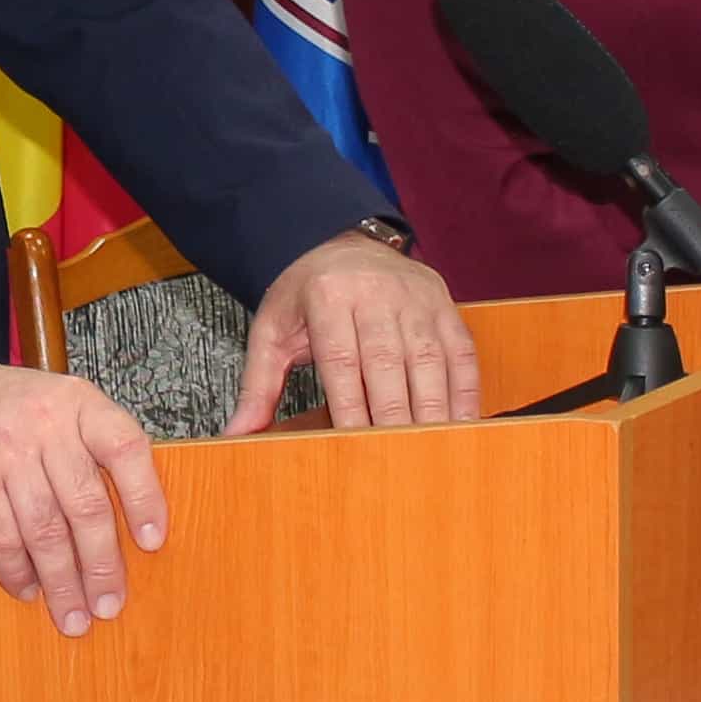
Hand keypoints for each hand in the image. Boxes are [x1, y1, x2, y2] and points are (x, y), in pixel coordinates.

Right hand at [0, 357, 163, 632]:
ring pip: (45, 529)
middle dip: (101, 564)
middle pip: (86, 504)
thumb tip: (128, 520)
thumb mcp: (53, 403)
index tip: (153, 542)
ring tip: (72, 615)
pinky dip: (15, 569)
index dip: (145, 498)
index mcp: (77, 402)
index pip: (126, 448)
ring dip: (61, 581)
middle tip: (108, 604)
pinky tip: (26, 589)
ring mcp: (3, 450)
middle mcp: (45, 423)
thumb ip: (88, 446)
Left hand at [228, 230, 482, 436]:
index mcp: (328, 295)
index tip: (353, 445)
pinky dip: (464, 392)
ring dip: (431, 410)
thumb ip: (257, 384)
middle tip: (394, 460)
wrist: (344, 241)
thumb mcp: (272, 329)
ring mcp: (416, 298)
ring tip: (429, 451)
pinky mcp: (445, 306)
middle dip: (392, 416)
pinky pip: (461, 353)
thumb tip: (236, 433)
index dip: (348, 406)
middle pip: (387, 363)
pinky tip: (459, 425)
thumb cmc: (307, 293)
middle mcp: (376, 293)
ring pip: (428, 361)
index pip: (340, 360)